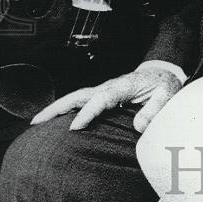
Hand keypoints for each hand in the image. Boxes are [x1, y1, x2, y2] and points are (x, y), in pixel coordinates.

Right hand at [30, 64, 182, 131]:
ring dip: (55, 109)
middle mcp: (108, 87)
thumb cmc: (164, 85)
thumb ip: (154, 110)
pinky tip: (52, 123)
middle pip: (78, 95)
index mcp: (122, 86)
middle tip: (36, 122)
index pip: (100, 99)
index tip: (74, 127)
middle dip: (57, 108)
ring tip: (35, 124)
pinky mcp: (101, 97)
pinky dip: (65, 110)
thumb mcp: (167, 95)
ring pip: (75, 98)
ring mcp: (102, 91)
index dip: (87, 113)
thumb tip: (138, 126)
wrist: (162, 74)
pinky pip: (80, 103)